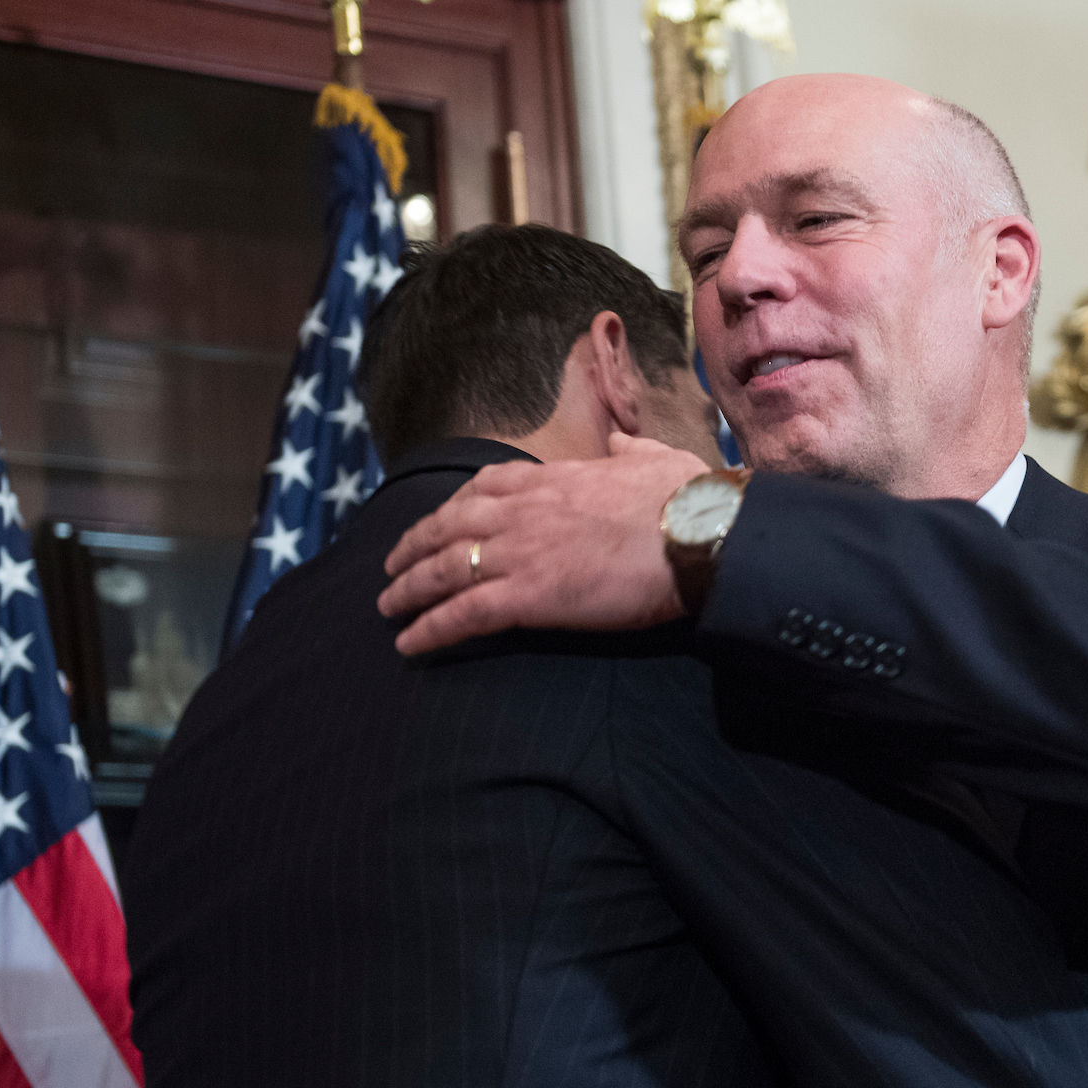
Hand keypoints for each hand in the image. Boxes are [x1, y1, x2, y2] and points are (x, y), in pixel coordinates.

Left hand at [378, 433, 711, 655]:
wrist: (698, 537)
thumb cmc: (689, 500)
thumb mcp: (656, 458)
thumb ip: (629, 451)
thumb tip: (622, 443)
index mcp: (554, 479)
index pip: (486, 486)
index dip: (453, 506)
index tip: (439, 519)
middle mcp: (525, 511)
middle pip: (449, 526)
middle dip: (414, 546)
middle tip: (392, 565)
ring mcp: (521, 552)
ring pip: (445, 569)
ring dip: (408, 589)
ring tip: (388, 607)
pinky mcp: (527, 596)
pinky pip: (463, 615)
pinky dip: (429, 629)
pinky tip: (408, 644)